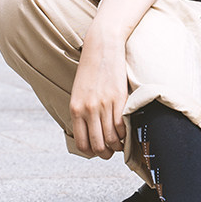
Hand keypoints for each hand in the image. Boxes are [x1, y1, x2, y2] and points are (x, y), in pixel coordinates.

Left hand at [69, 26, 127, 158]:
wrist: (102, 47)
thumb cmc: (90, 70)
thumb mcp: (79, 93)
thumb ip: (83, 112)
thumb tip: (90, 132)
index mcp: (76, 109)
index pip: (82, 143)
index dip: (91, 152)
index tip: (97, 150)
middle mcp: (88, 109)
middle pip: (98, 145)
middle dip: (105, 154)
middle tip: (110, 152)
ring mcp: (104, 105)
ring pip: (111, 138)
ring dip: (117, 146)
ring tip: (119, 144)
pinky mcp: (119, 98)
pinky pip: (122, 126)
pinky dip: (124, 134)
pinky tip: (125, 132)